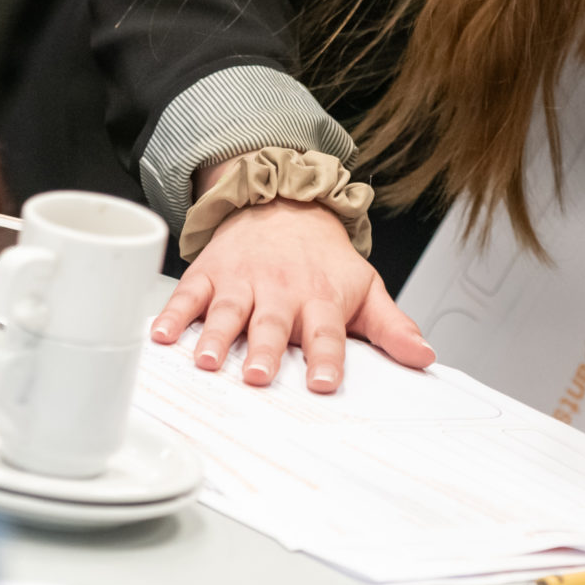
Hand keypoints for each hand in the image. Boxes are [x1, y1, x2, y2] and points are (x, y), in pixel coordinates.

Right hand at [149, 199, 432, 391]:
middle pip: (272, 324)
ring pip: (228, 310)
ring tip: (206, 361)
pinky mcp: (211, 273)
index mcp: (320, 298)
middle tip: (258, 376)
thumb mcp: (365, 287)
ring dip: (215, 336)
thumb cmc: (323, 259)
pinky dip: (173, 313)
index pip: (327, 332)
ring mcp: (242, 280)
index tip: (325, 382)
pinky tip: (161, 333)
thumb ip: (392, 326)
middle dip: (264, 350)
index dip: (327, 357)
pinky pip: (188, 293)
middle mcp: (280, 289)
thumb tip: (424, 357)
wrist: (285, 202)